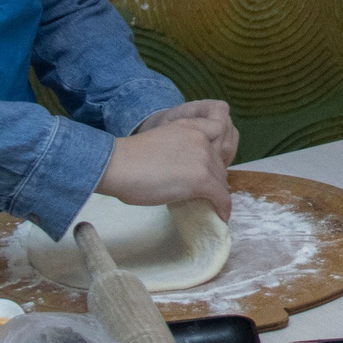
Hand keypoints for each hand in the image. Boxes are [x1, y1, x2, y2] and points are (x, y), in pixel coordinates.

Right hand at [100, 110, 233, 215]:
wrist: (118, 165)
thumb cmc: (128, 158)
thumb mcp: (162, 140)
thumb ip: (179, 148)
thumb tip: (185, 170)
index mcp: (190, 125)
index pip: (220, 130)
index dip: (217, 149)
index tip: (210, 165)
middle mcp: (201, 138)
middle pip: (219, 162)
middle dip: (214, 177)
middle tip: (205, 191)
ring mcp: (203, 158)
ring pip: (221, 180)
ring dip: (217, 193)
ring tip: (210, 205)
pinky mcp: (202, 179)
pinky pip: (221, 196)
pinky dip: (223, 208)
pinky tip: (220, 216)